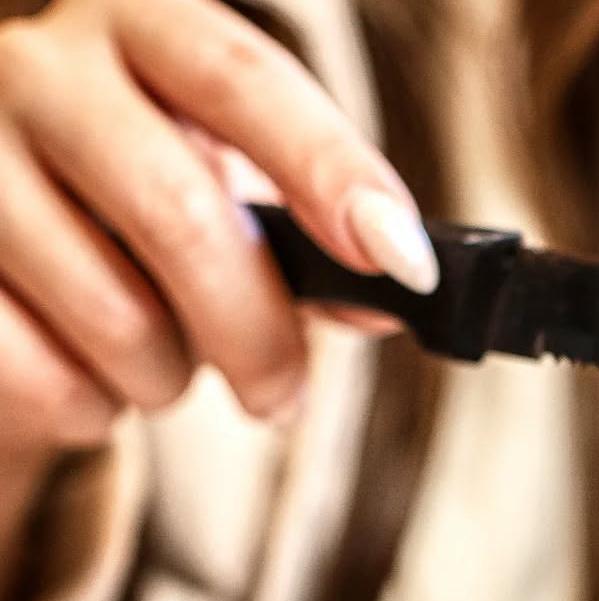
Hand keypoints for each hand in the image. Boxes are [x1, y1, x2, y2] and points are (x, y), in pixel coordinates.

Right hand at [0, 0, 437, 452]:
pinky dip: (90, 410)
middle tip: (282, 397)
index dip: (330, 171)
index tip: (405, 263)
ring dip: (167, 380)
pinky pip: (46, 382)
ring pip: (120, 323)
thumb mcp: (225, 198)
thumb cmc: (135, 214)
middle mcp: (40, 70)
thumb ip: (310, 242)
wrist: (3, 257)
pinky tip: (83, 371)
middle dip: (258, 336)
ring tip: (155, 360)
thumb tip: (391, 293)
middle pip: (182, 218)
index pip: (241, 79)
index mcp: (136, 27)